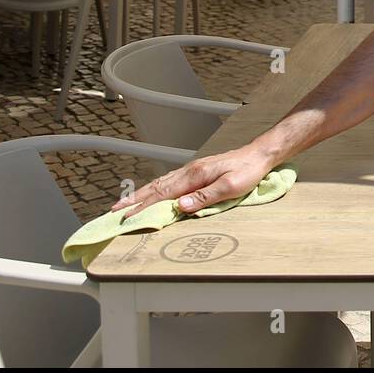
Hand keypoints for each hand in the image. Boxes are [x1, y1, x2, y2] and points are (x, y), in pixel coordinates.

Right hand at [112, 144, 275, 217]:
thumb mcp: (231, 187)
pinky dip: (155, 189)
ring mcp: (192, 170)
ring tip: (125, 204)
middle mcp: (189, 171)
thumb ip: (206, 197)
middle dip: (134, 200)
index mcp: (195, 176)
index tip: (126, 218)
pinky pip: (169, 182)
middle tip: (114, 212)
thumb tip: (181, 207)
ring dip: (141, 194)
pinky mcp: (197, 172)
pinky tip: (152, 194)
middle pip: (156, 188)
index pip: (163, 195)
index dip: (143, 207)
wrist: (259, 155)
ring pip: (160, 183)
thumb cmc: (248, 171)